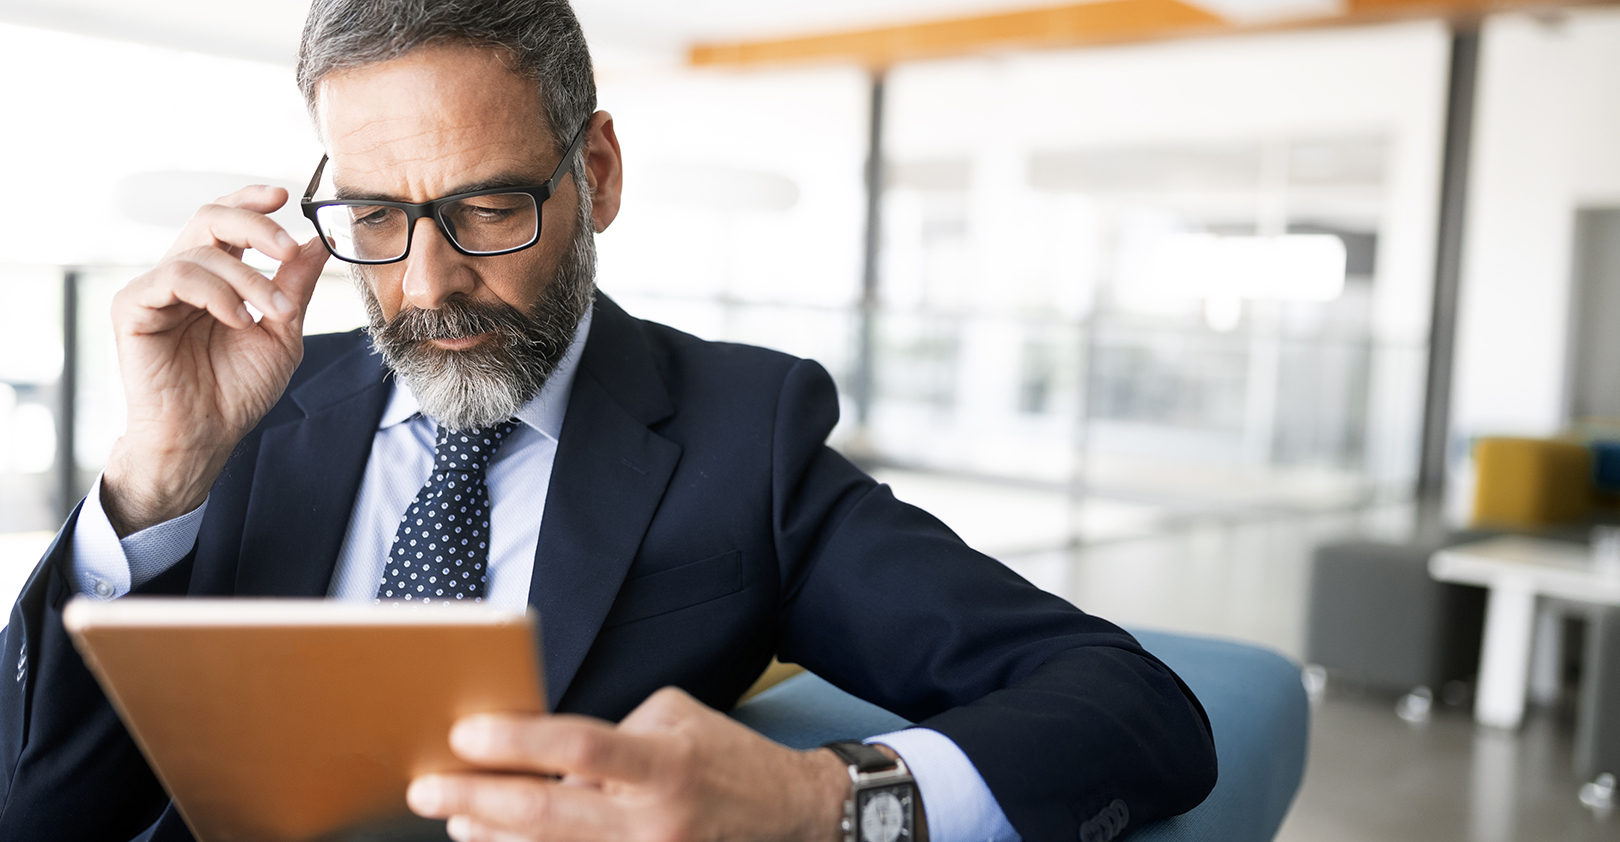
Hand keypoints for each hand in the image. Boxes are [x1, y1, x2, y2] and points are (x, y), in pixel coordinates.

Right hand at [102, 185, 328, 534]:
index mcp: (215, 275)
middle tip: (287, 251)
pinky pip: (173, 276)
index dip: (252, 200)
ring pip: (201, 251)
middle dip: (256, 227)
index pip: (228, 220)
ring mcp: (153, 288)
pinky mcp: (132, 307)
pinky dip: (215, 293)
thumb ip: (295, 286)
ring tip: (272, 314)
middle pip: (211, 217)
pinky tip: (237, 320)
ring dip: (249, 279)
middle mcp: (182, 274)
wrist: (205, 436)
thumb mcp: (282, 332)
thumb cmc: (237, 390)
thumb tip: (320, 241)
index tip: (286, 196)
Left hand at [407, 687, 852, 841]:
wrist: (795, 818)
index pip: (579, 749)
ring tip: (457, 819)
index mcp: (664, 765)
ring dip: (494, 841)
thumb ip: (612, 735)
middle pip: (548, 818)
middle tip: (427, 790)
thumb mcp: (676, 719)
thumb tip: (545, 760)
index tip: (464, 735)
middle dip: (477, 803)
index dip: (517, 743)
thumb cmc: (727, 758)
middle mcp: (655, 823)